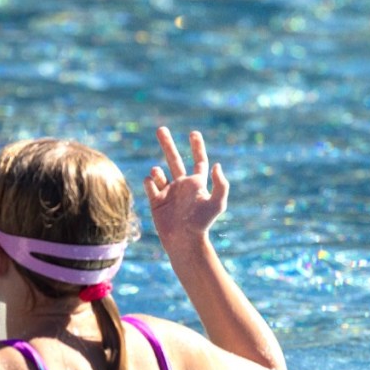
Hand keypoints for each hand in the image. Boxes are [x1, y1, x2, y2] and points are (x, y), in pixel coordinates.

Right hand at [143, 127, 229, 247]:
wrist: (183, 239)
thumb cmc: (202, 223)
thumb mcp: (217, 203)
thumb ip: (220, 184)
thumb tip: (216, 165)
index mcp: (196, 183)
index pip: (198, 160)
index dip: (197, 147)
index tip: (194, 133)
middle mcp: (182, 185)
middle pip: (174, 159)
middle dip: (167, 144)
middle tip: (160, 129)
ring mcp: (168, 192)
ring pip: (159, 173)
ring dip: (157, 170)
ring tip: (157, 172)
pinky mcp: (156, 201)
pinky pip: (150, 185)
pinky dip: (149, 181)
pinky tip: (152, 182)